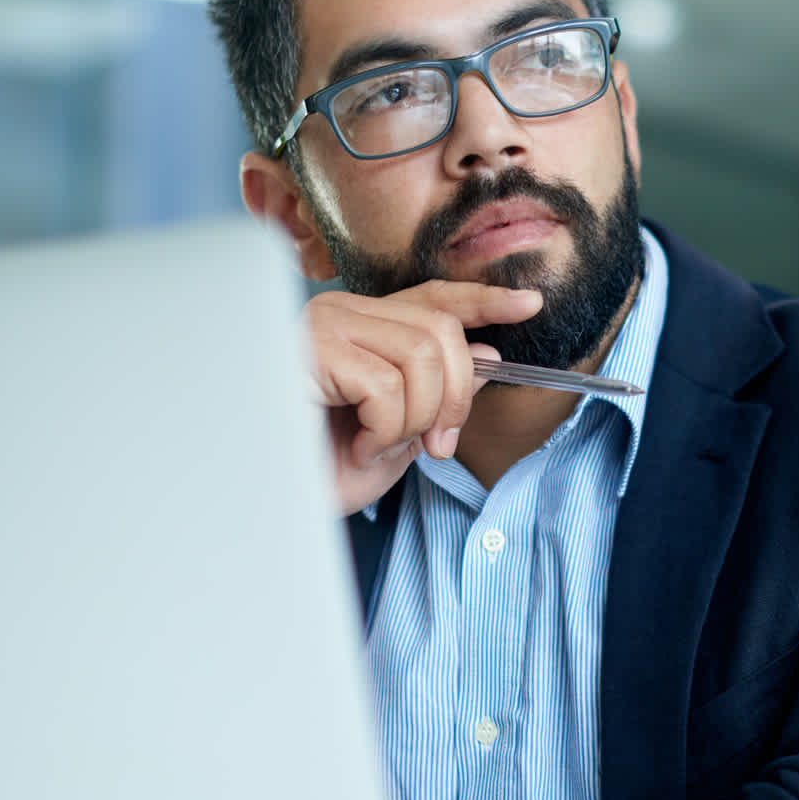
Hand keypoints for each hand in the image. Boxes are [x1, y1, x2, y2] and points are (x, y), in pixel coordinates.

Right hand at [303, 280, 542, 512]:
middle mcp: (343, 313)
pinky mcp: (309, 349)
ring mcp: (324, 325)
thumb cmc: (322, 468)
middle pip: (441, 331)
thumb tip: (485, 353)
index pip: (433, 298)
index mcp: (364, 326)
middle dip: (455, 396)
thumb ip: (437, 392)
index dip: (483, 299)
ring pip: (422, 357)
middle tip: (436, 445)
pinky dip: (384, 431)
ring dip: (416, 419)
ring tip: (379, 446)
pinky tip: (355, 447)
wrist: (270, 501)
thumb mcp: (399, 433)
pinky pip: (386, 387)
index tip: (528, 303)